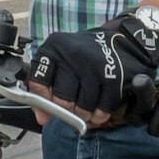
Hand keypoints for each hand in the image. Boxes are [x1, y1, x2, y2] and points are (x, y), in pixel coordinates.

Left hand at [28, 20, 158, 129]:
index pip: (38, 80)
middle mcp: (73, 53)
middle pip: (61, 99)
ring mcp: (95, 65)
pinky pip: (102, 109)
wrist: (120, 41)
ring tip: (86, 110)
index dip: (42, 99)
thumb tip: (43, 118)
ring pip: (83, 107)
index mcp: (54, 47)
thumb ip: (45, 89)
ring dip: (84, 115)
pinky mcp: (114, 77)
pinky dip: (100, 115)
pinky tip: (98, 111)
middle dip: (67, 110)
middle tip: (72, 108)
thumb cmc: (83, 57)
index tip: (48, 105)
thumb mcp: (60, 63)